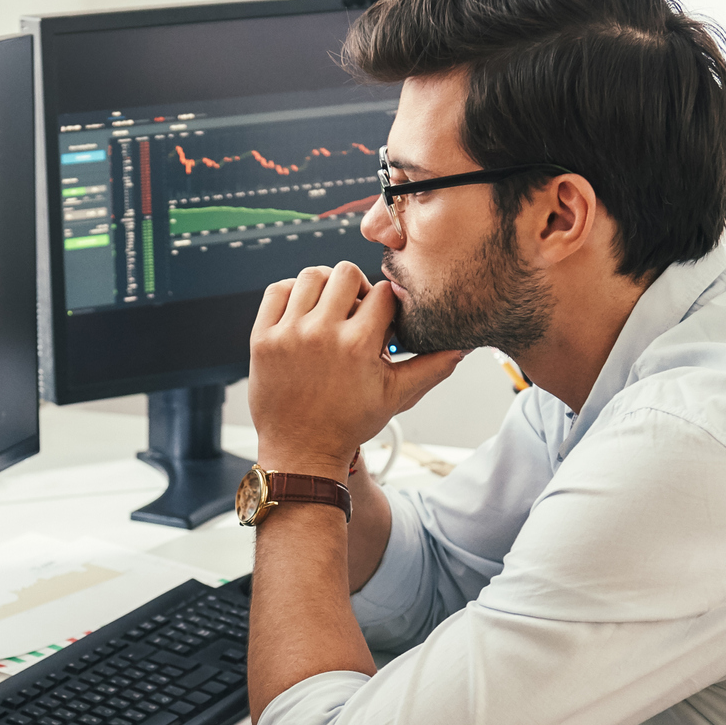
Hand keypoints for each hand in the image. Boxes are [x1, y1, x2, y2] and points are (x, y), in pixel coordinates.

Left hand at [248, 262, 463, 476]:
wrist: (301, 451)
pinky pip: (276, 291)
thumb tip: (463, 346)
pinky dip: (291, 293)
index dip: (388, 303)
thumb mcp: (396, 396)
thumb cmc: (349, 424)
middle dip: (357, 287)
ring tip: (329, 309)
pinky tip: (303, 312)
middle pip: (345, 273)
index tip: (382, 318)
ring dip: (324, 286)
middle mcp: (321, 334)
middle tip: (356, 310)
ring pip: (310, 275)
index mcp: (357, 345)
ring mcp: (287, 334)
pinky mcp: (261, 338)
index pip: (382, 293)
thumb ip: (431, 367)